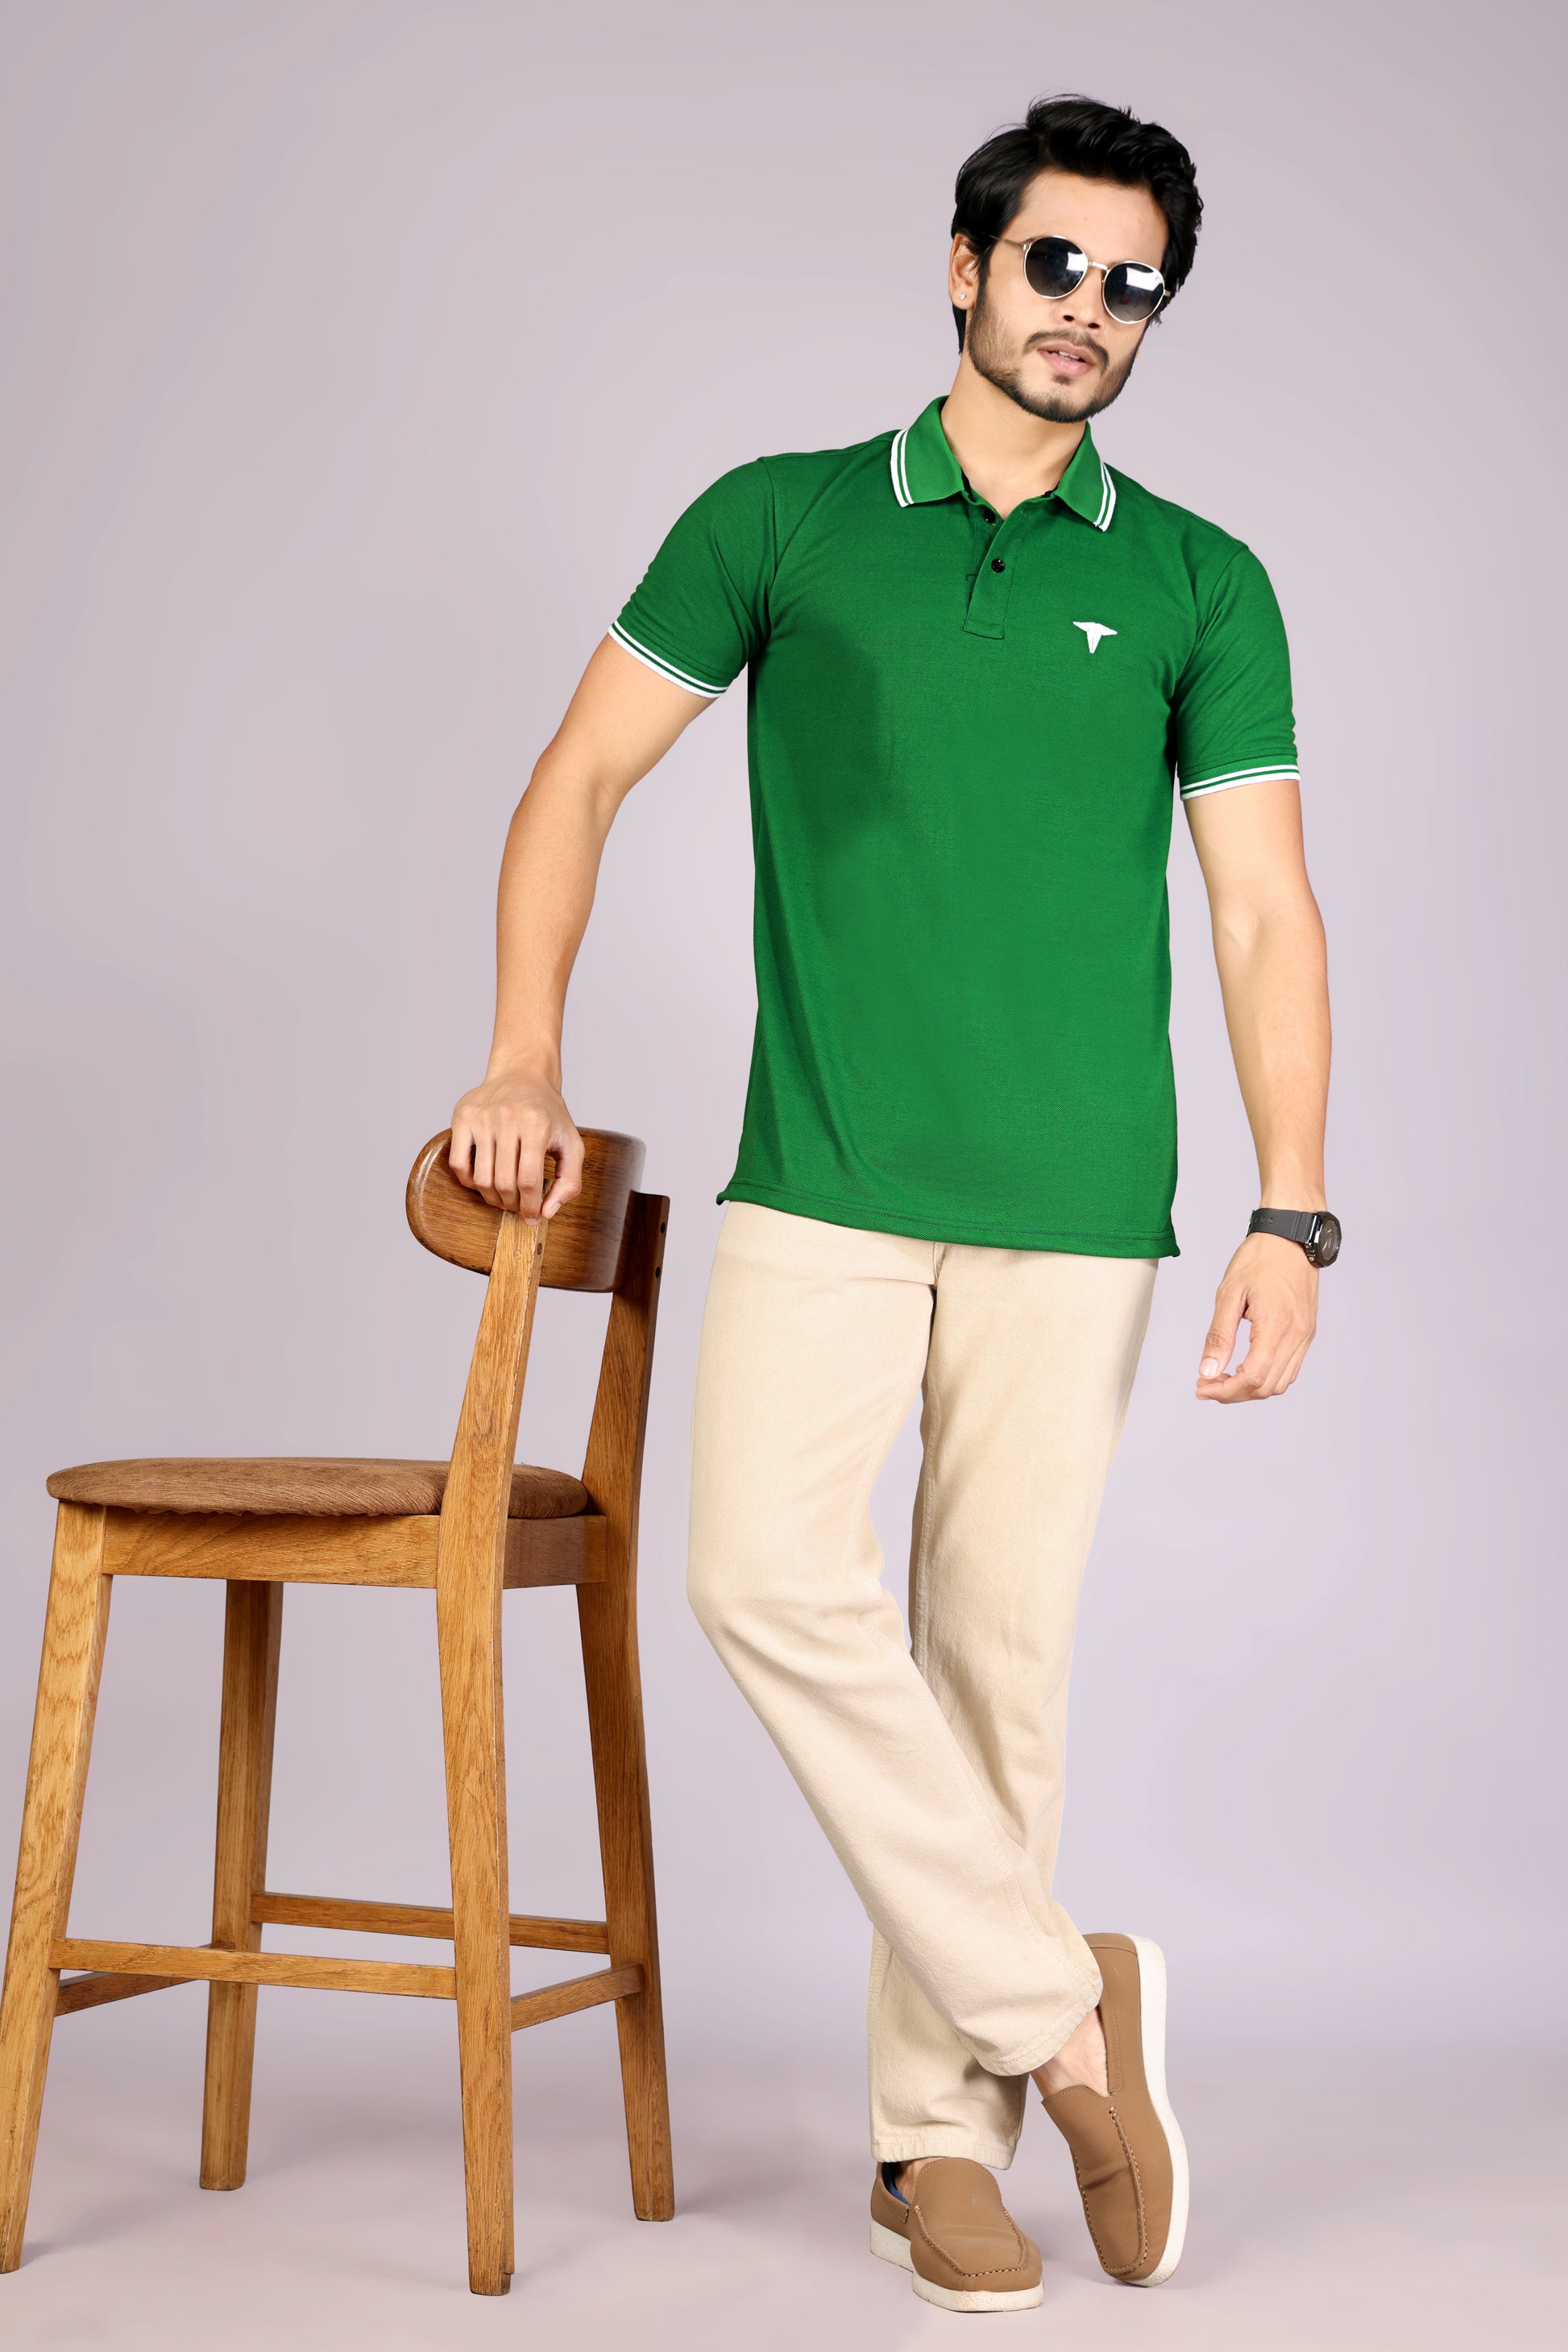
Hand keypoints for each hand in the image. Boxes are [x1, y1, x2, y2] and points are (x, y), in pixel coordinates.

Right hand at [449, 1065, 584, 1219]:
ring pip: (480, 1177)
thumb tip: (546, 1213)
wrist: (522, 1074)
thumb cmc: (548, 1114)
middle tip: (518, 1207)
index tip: (532, 1216)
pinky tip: (484, 1181)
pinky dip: (469, 1182)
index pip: (529, 1180)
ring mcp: (482, 1116)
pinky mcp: (462, 1116)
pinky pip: (458, 1163)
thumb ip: (569, 1181)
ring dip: (492, 1197)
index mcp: (537, 1123)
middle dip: (512, 1204)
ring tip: (503, 1198)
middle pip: (504, 1182)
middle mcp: (507, 1117)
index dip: (530, 1205)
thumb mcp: (571, 1144)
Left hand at [1196, 1233, 1317, 1401]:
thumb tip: (1207, 1371)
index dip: (1225, 1391)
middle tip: (1206, 1383)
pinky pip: (1289, 1368)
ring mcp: (1305, 1335)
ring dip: (1251, 1388)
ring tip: (1223, 1376)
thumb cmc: (1259, 1257)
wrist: (1292, 1235)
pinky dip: (1267, 1377)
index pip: (1253, 1378)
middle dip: (1234, 1393)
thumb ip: (1219, 1336)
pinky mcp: (1307, 1332)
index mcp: (1276, 1326)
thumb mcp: (1229, 1294)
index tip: (1201, 1387)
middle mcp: (1297, 1336)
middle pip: (1266, 1387)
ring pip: (1280, 1383)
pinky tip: (1245, 1366)